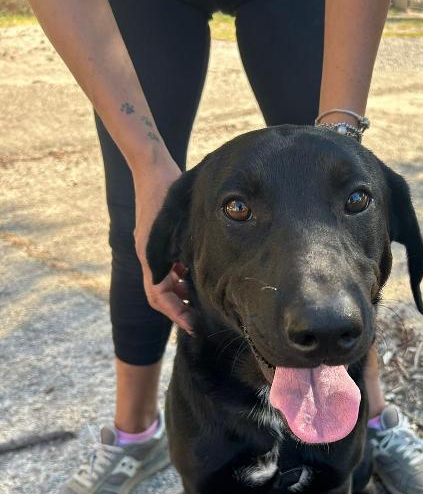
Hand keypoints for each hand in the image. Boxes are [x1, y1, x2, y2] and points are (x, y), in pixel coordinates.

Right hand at [133, 159, 194, 334]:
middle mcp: (150, 256)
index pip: (159, 296)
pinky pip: (170, 268)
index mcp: (150, 256)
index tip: (193, 325)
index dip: (176, 313)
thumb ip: (180, 255)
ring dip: (181, 295)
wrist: (154, 168)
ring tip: (202, 306)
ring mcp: (154, 250)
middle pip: (162, 294)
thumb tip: (191, 285)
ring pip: (166, 282)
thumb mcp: (175, 226)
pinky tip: (198, 280)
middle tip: (200, 322)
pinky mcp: (160, 242)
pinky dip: (182, 277)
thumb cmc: (165, 192)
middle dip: (179, 310)